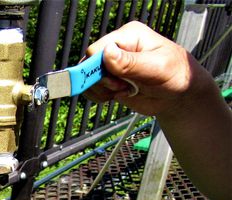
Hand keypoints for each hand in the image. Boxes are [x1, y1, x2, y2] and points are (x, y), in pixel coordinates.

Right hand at [84, 21, 205, 115]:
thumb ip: (131, 62)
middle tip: (122, 87)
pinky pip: (90, 89)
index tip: (113, 81)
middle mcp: (117, 48)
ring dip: (101, 90)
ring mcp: (111, 65)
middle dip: (101, 81)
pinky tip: (116, 95)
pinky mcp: (109, 80)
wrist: (179, 93)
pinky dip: (99, 96)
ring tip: (123, 90)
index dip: (99, 68)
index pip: (97, 49)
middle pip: (88, 64)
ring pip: (87, 78)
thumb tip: (107, 53)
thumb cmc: (176, 74)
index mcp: (128, 36)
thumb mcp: (157, 67)